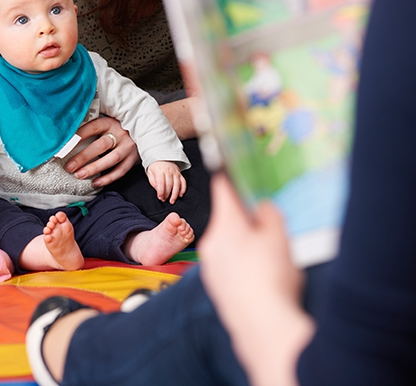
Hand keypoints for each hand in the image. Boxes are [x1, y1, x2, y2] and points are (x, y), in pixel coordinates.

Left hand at [65, 116, 139, 186]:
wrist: (143, 131)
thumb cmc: (116, 128)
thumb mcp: (106, 123)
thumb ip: (91, 128)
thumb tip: (67, 135)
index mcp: (110, 122)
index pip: (93, 127)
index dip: (79, 136)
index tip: (65, 145)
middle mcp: (121, 134)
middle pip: (101, 145)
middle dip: (84, 157)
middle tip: (69, 166)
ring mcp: (128, 147)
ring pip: (112, 159)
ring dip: (95, 168)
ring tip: (79, 175)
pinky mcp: (134, 158)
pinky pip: (121, 170)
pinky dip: (108, 178)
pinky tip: (95, 182)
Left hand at [147, 161, 186, 203]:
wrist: (161, 157)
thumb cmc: (155, 167)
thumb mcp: (150, 173)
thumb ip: (153, 182)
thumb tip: (158, 190)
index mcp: (160, 171)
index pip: (161, 183)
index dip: (161, 192)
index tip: (160, 197)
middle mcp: (168, 171)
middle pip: (169, 185)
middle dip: (167, 194)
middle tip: (165, 200)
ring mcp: (175, 172)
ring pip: (177, 184)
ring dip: (175, 194)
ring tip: (172, 200)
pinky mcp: (180, 173)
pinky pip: (183, 182)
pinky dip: (183, 189)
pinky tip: (180, 194)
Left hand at [200, 174, 313, 385]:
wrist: (263, 326)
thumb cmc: (271, 276)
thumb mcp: (279, 236)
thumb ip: (268, 214)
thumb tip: (261, 208)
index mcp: (226, 223)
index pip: (223, 189)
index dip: (229, 175)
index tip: (229, 164)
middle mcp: (212, 241)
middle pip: (228, 218)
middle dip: (246, 220)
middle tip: (270, 231)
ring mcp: (210, 264)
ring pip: (228, 242)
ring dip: (244, 243)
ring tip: (269, 261)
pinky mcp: (214, 284)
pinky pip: (228, 263)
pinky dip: (241, 263)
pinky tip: (260, 277)